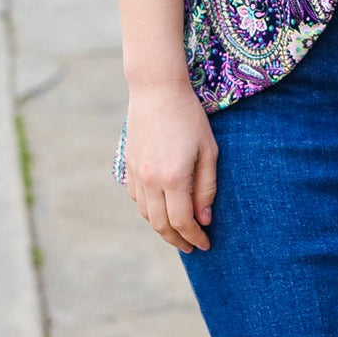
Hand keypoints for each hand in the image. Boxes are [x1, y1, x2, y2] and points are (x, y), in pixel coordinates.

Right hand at [123, 78, 217, 252]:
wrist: (156, 90)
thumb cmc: (189, 117)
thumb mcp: (208, 150)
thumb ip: (206, 187)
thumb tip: (204, 218)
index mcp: (173, 177)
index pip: (182, 222)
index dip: (195, 237)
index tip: (206, 245)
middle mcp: (150, 180)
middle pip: (161, 224)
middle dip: (177, 240)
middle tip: (192, 246)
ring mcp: (136, 173)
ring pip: (146, 214)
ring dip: (162, 228)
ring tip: (178, 233)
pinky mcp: (128, 164)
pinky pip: (136, 198)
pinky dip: (149, 210)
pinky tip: (161, 209)